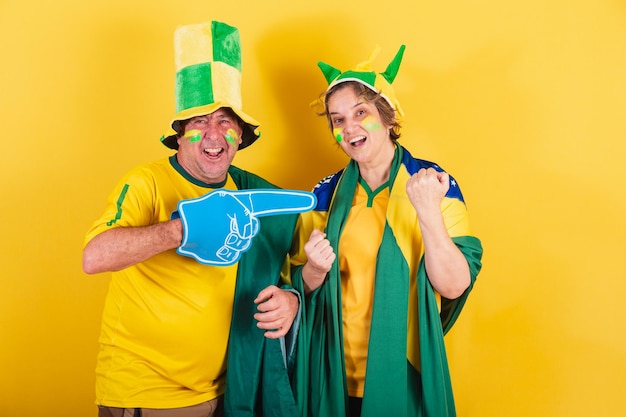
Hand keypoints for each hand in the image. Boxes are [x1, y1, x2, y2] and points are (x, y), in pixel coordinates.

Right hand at [174, 189, 315, 264]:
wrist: (182, 229)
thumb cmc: (200, 212)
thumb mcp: (219, 200)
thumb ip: (236, 205)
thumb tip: (246, 214)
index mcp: (241, 204)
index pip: (271, 202)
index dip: (292, 201)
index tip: (310, 200)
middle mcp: (242, 219)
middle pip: (251, 227)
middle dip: (240, 227)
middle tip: (222, 225)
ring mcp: (237, 237)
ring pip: (243, 240)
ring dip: (231, 238)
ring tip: (215, 233)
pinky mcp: (231, 252)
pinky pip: (234, 250)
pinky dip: (225, 248)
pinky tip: (214, 242)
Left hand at [253, 285, 298, 338]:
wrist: (294, 301)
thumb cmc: (281, 296)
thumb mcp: (273, 289)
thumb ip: (263, 293)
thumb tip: (256, 301)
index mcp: (281, 300)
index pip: (270, 305)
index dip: (261, 307)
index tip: (259, 307)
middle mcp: (285, 310)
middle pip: (271, 316)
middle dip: (261, 317)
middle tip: (256, 316)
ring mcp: (287, 318)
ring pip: (275, 325)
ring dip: (264, 326)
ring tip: (258, 324)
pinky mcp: (288, 325)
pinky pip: (282, 333)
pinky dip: (273, 335)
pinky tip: (266, 334)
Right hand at [302, 229, 334, 293]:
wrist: (315, 268)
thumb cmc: (314, 253)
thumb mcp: (311, 243)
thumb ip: (315, 234)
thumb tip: (323, 233)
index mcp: (307, 247)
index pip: (320, 236)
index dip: (321, 239)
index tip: (318, 243)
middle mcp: (312, 254)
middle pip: (326, 242)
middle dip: (326, 245)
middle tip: (322, 250)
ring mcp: (318, 260)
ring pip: (330, 248)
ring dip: (329, 250)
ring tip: (324, 254)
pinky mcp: (325, 265)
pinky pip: (333, 255)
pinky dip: (331, 256)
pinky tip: (327, 258)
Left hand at [405, 168, 449, 215]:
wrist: (428, 209)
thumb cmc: (436, 198)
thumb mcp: (445, 187)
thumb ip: (445, 177)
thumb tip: (440, 172)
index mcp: (431, 178)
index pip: (430, 169)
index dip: (433, 175)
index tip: (433, 181)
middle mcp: (421, 180)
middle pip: (422, 170)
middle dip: (425, 175)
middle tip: (428, 184)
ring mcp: (414, 184)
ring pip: (415, 174)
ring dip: (419, 178)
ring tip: (423, 186)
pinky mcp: (408, 188)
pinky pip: (410, 180)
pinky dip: (413, 182)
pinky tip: (418, 188)